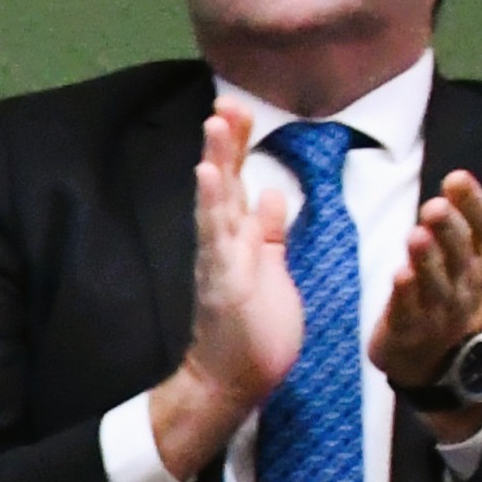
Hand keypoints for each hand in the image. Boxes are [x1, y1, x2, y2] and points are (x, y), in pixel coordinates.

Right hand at [152, 102, 312, 481]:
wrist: (233, 380)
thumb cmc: (254, 331)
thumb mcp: (271, 269)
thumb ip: (267, 232)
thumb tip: (269, 194)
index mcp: (239, 240)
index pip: (236, 184)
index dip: (238, 148)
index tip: (238, 110)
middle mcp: (224, 244)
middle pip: (224, 183)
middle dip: (226, 143)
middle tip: (225, 101)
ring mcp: (220, 260)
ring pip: (217, 201)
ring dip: (216, 161)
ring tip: (216, 123)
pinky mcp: (224, 278)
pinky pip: (217, 235)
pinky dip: (212, 203)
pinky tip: (210, 176)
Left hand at [372, 155, 481, 405]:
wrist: (437, 350)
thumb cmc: (458, 280)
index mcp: (480, 252)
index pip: (481, 224)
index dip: (470, 202)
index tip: (456, 177)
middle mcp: (463, 278)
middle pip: (459, 252)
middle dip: (449, 229)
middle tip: (435, 206)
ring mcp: (438, 305)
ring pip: (435, 281)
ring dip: (426, 258)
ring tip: (416, 234)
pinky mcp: (409, 327)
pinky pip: (409, 310)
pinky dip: (406, 294)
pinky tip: (399, 275)